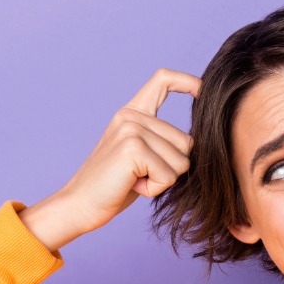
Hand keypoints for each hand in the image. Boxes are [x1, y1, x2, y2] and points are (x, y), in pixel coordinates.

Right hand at [34, 68, 200, 237]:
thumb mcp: (140, 155)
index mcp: (132, 112)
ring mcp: (131, 129)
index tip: (202, 89)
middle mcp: (131, 115)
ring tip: (134, 178)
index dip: (187, 81)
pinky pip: (169, 175)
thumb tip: (201, 140)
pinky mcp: (133, 148)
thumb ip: (162, 140)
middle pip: (187, 142)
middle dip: (173, 167)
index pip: (163, 80)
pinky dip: (155, 188)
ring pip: (181, 161)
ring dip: (163, 180)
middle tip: (140, 174)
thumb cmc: (115, 185)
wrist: (81, 203)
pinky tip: (132, 185)